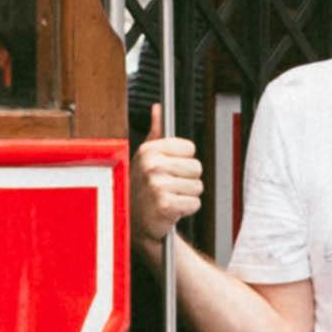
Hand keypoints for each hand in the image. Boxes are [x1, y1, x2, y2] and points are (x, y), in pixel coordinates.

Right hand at [134, 132, 203, 256]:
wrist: (135, 223)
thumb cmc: (142, 189)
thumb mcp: (145, 157)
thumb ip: (155, 132)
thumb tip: (158, 108)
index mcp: (149, 150)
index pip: (190, 148)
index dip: (183, 161)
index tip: (169, 170)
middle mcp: (151, 166)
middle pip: (196, 167)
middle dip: (187, 179)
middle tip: (169, 187)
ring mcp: (157, 185)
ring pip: (197, 187)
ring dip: (186, 195)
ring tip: (169, 198)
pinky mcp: (165, 205)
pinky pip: (194, 203)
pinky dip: (186, 209)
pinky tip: (171, 209)